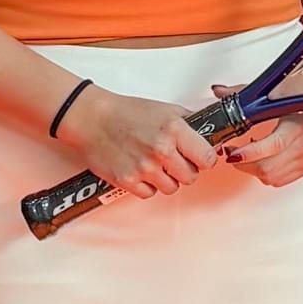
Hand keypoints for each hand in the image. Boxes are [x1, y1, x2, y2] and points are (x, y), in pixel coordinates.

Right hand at [55, 85, 218, 199]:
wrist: (93, 119)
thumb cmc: (127, 112)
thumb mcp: (166, 110)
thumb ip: (190, 123)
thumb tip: (209, 136)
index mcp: (174, 130)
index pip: (207, 157)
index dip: (205, 158)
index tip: (201, 157)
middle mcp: (162, 151)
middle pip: (191, 177)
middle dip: (186, 169)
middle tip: (176, 160)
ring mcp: (144, 168)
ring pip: (172, 188)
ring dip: (167, 179)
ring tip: (157, 164)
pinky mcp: (128, 181)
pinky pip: (150, 194)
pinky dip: (148, 186)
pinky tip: (143, 171)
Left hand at [210, 66, 302, 187]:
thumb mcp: (275, 89)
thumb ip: (244, 92)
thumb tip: (219, 91)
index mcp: (298, 127)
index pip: (272, 147)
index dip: (248, 154)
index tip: (230, 152)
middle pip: (267, 168)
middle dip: (243, 164)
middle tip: (231, 151)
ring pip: (270, 178)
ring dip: (253, 169)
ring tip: (247, 153)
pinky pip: (279, 180)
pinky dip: (266, 173)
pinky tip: (263, 157)